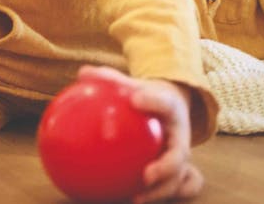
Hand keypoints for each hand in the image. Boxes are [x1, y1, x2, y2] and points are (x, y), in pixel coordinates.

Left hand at [74, 66, 204, 202]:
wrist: (170, 110)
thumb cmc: (144, 97)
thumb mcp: (132, 86)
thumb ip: (110, 80)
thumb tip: (82, 72)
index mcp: (172, 111)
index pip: (165, 103)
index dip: (153, 101)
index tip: (135, 98)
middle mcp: (181, 137)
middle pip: (180, 155)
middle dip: (166, 168)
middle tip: (146, 175)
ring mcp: (180, 158)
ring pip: (177, 179)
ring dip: (159, 192)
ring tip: (135, 198)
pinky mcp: (174, 173)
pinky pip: (166, 187)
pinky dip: (152, 195)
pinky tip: (126, 200)